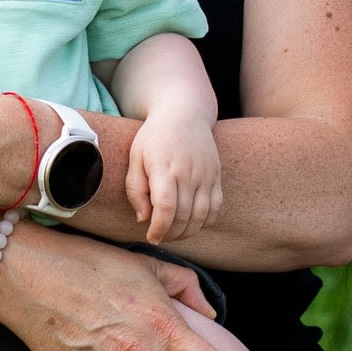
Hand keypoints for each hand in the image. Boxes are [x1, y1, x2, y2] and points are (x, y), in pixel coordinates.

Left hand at [126, 111, 222, 243]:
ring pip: (201, 216)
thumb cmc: (154, 136)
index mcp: (164, 167)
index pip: (166, 207)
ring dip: (187, 232)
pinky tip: (192, 224)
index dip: (159, 228)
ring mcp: (206, 174)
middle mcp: (188, 172)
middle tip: (159, 237)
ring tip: (174, 234)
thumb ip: (135, 190)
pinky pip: (216, 207)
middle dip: (170, 234)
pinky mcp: (216, 176)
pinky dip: (205, 222)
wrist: (184, 113)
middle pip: (184, 216)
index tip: (151, 236)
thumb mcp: (135, 157)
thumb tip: (143, 219)